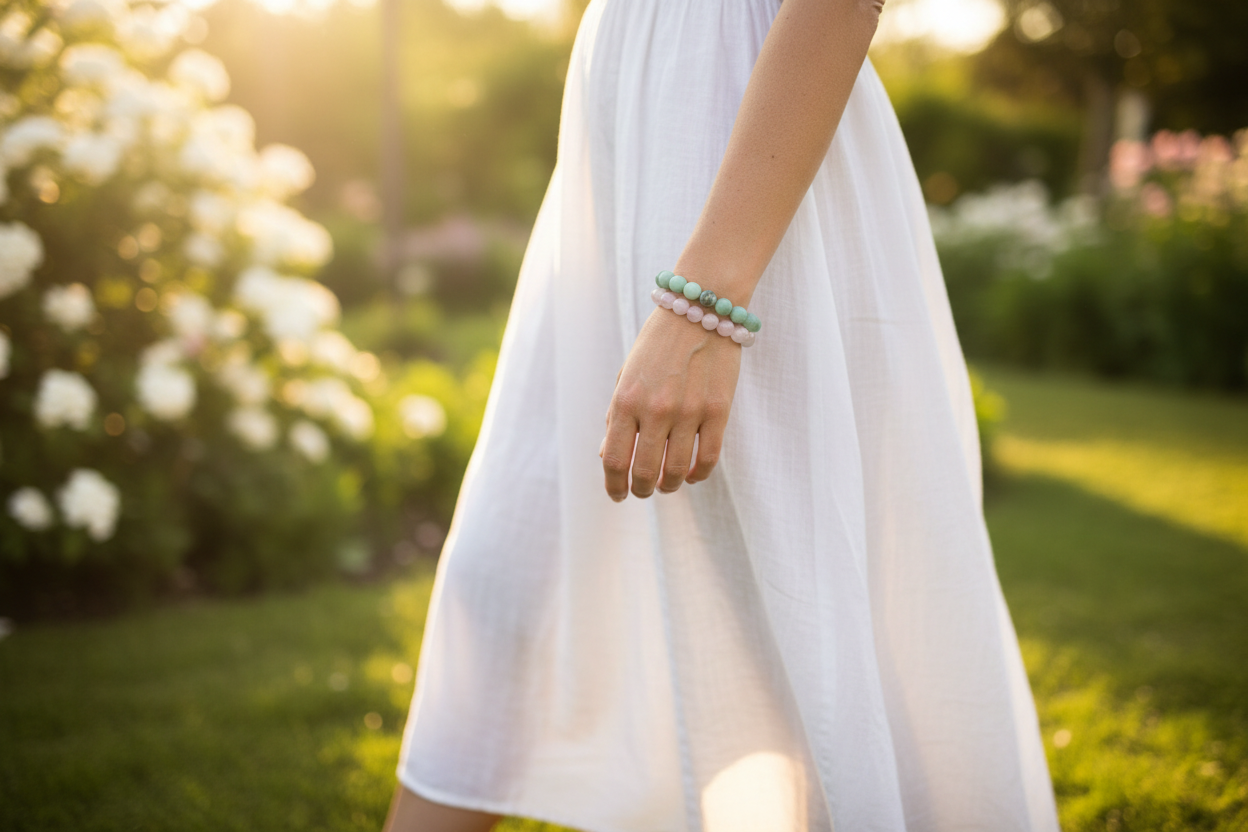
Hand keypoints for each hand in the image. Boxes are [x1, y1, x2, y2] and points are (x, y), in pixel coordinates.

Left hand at [599, 305, 741, 499]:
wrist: (700, 309)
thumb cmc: (658, 343)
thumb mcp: (626, 376)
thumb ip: (616, 416)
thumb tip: (607, 456)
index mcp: (626, 400)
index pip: (614, 460)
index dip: (613, 486)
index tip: (618, 495)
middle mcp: (655, 409)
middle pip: (644, 472)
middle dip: (641, 490)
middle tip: (643, 491)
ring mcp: (689, 411)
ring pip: (676, 471)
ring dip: (669, 485)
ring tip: (666, 484)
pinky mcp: (718, 410)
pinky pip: (708, 458)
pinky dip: (697, 474)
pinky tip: (690, 474)